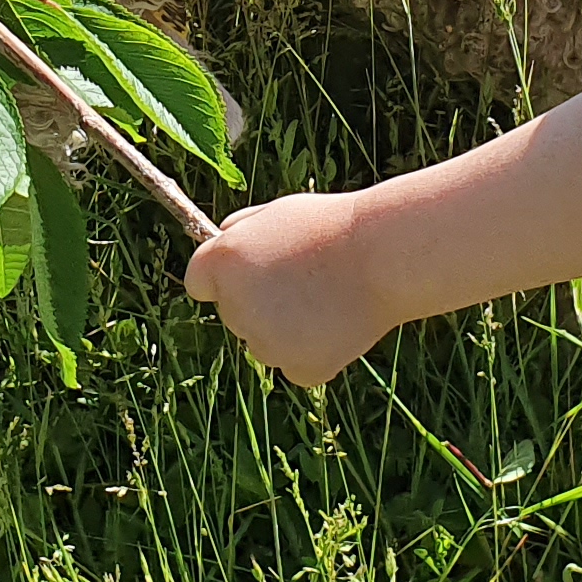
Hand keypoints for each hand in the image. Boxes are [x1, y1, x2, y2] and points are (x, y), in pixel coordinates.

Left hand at [185, 190, 396, 386]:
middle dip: (260, 301)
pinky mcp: (297, 369)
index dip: (224, 277)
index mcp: (221, 263)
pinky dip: (313, 352)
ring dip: (286, 329)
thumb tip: (223, 241)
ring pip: (265, 343)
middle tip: (304, 278)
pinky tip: (338, 324)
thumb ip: (241, 230)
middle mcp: (234, 307)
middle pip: (235, 313)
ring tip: (327, 298)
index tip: (250, 273)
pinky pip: (295, 365)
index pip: (199, 283)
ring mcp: (265, 344)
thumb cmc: (331, 226)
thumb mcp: (277, 212)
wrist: (382, 255)